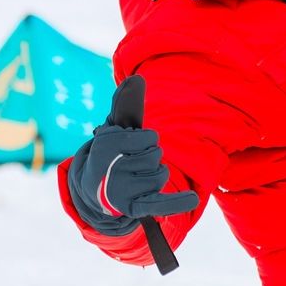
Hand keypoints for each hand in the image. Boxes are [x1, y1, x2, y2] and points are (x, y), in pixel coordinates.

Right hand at [66, 75, 199, 235]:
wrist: (93, 189)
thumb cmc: (111, 154)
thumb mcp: (114, 128)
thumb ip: (125, 104)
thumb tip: (135, 79)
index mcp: (108, 144)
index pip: (149, 137)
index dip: (146, 139)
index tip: (132, 144)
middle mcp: (113, 168)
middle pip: (156, 154)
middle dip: (149, 156)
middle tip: (132, 162)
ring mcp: (122, 189)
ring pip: (161, 175)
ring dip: (155, 175)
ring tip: (136, 178)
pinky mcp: (133, 206)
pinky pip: (159, 203)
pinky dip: (177, 203)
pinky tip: (191, 199)